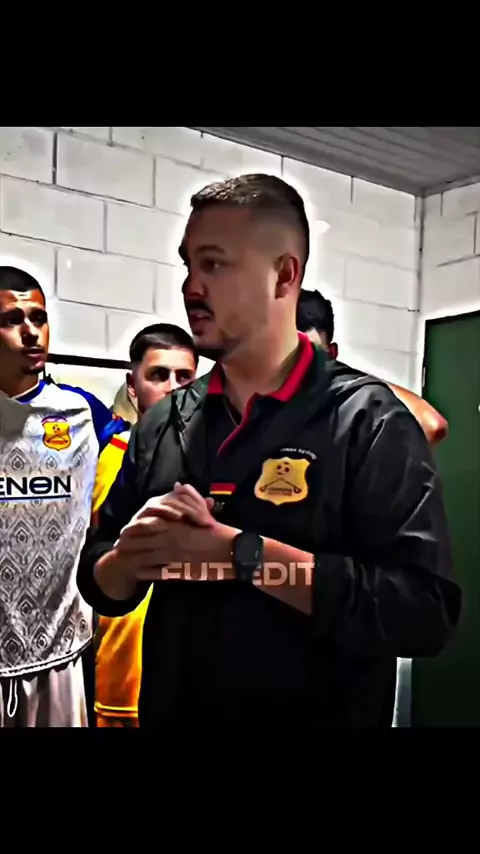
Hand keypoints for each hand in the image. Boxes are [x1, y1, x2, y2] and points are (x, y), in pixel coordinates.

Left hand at [94, 487, 234, 598]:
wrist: (233, 553)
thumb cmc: (220, 532)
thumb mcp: (204, 512)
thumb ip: (189, 498)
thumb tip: (177, 484)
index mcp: (176, 525)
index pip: (147, 525)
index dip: (133, 528)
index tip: (123, 531)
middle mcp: (171, 540)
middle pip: (143, 542)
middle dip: (129, 544)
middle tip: (117, 546)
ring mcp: (174, 556)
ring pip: (147, 557)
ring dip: (133, 558)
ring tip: (123, 559)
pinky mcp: (179, 571)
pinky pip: (158, 572)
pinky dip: (146, 572)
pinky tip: (138, 573)